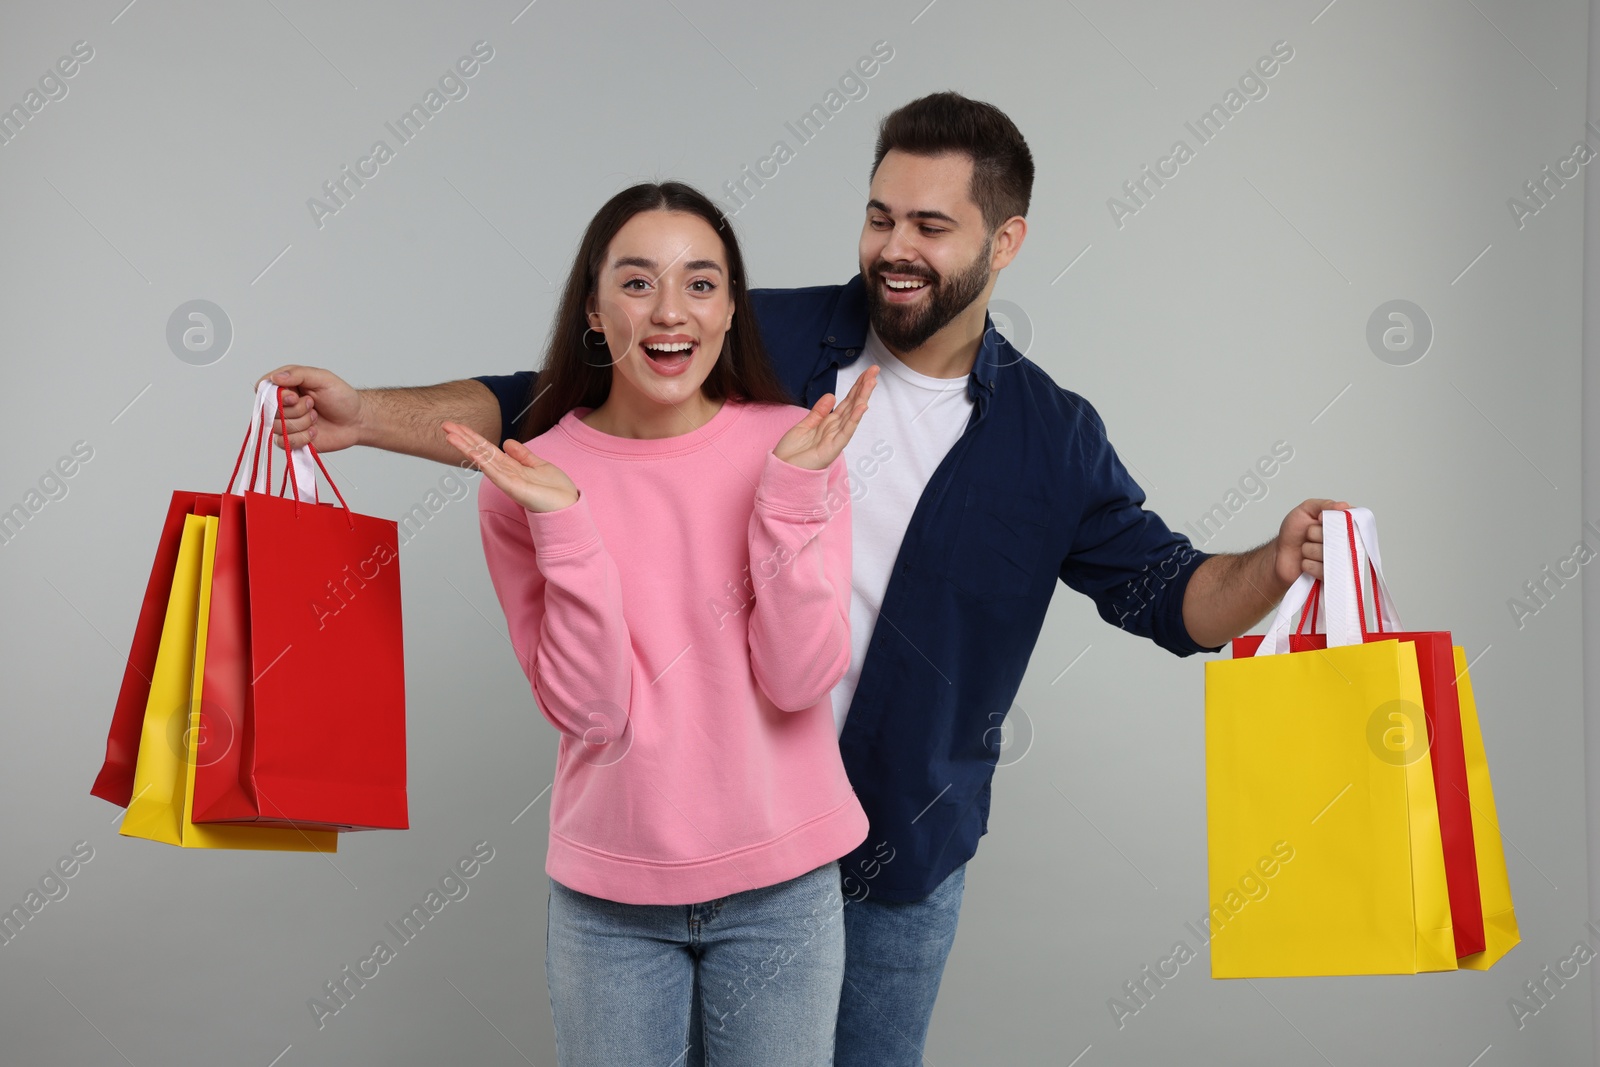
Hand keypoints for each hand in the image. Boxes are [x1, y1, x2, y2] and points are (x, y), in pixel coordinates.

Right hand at [256, 366, 362, 451]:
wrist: (357, 421)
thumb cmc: (341, 397)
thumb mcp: (323, 378)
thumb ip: (298, 374)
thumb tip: (274, 378)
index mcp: (285, 386)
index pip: (264, 389)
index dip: (277, 396)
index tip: (296, 396)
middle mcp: (282, 404)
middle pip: (271, 411)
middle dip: (297, 410)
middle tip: (313, 405)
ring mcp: (286, 423)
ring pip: (278, 428)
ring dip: (302, 424)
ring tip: (316, 418)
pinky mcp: (292, 440)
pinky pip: (284, 443)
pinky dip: (303, 438)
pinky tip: (315, 432)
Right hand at [442, 421, 578, 513]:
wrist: (568, 507)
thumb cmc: (556, 490)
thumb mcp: (538, 465)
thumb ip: (522, 455)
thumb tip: (507, 442)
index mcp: (511, 467)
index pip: (487, 448)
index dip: (473, 437)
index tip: (458, 426)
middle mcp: (505, 473)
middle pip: (480, 452)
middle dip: (463, 439)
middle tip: (445, 426)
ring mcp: (507, 480)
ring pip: (482, 460)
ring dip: (465, 447)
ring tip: (450, 435)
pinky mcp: (513, 488)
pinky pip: (494, 472)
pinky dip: (482, 461)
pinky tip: (471, 451)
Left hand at [773, 365, 878, 470]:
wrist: (783, 471)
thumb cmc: (792, 453)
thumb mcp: (805, 426)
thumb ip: (819, 412)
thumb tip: (832, 395)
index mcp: (829, 423)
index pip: (847, 401)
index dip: (856, 386)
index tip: (867, 372)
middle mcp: (835, 429)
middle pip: (853, 403)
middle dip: (864, 386)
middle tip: (875, 369)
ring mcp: (836, 438)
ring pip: (853, 414)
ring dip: (863, 397)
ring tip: (872, 382)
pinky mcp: (833, 448)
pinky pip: (846, 431)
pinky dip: (855, 419)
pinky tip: (862, 407)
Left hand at [1275, 498, 1353, 584]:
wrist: (1279, 554)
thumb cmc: (1294, 532)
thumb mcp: (1305, 510)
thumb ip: (1323, 505)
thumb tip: (1343, 506)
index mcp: (1342, 527)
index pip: (1352, 523)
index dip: (1334, 522)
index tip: (1319, 520)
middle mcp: (1344, 544)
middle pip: (1339, 538)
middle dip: (1315, 534)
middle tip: (1309, 535)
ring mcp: (1338, 562)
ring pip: (1328, 554)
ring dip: (1309, 550)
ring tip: (1306, 550)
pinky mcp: (1330, 576)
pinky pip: (1323, 570)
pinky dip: (1308, 565)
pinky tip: (1305, 562)